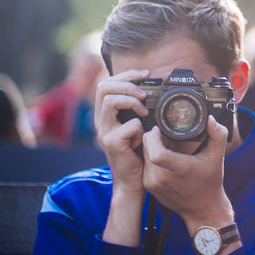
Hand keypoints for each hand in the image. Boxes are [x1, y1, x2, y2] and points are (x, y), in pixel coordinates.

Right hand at [95, 69, 149, 194]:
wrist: (133, 181)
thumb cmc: (138, 153)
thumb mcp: (138, 127)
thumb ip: (139, 110)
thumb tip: (153, 89)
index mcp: (107, 115)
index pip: (107, 83)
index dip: (126, 74)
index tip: (145, 74)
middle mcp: (101, 121)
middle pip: (104, 87)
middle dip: (127, 84)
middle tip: (145, 94)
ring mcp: (104, 132)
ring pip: (111, 101)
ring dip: (133, 102)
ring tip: (145, 113)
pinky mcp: (112, 143)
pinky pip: (130, 125)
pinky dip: (141, 129)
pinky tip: (142, 140)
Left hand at [142, 116, 234, 229]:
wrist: (202, 208)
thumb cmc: (210, 182)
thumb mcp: (217, 156)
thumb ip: (218, 135)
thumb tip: (211, 119)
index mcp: (178, 169)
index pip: (156, 152)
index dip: (155, 136)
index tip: (161, 129)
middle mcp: (162, 178)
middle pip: (147, 148)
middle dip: (154, 137)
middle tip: (166, 135)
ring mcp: (153, 184)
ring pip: (143, 155)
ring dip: (151, 147)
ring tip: (166, 146)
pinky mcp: (148, 187)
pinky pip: (144, 165)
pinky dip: (150, 158)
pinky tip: (163, 158)